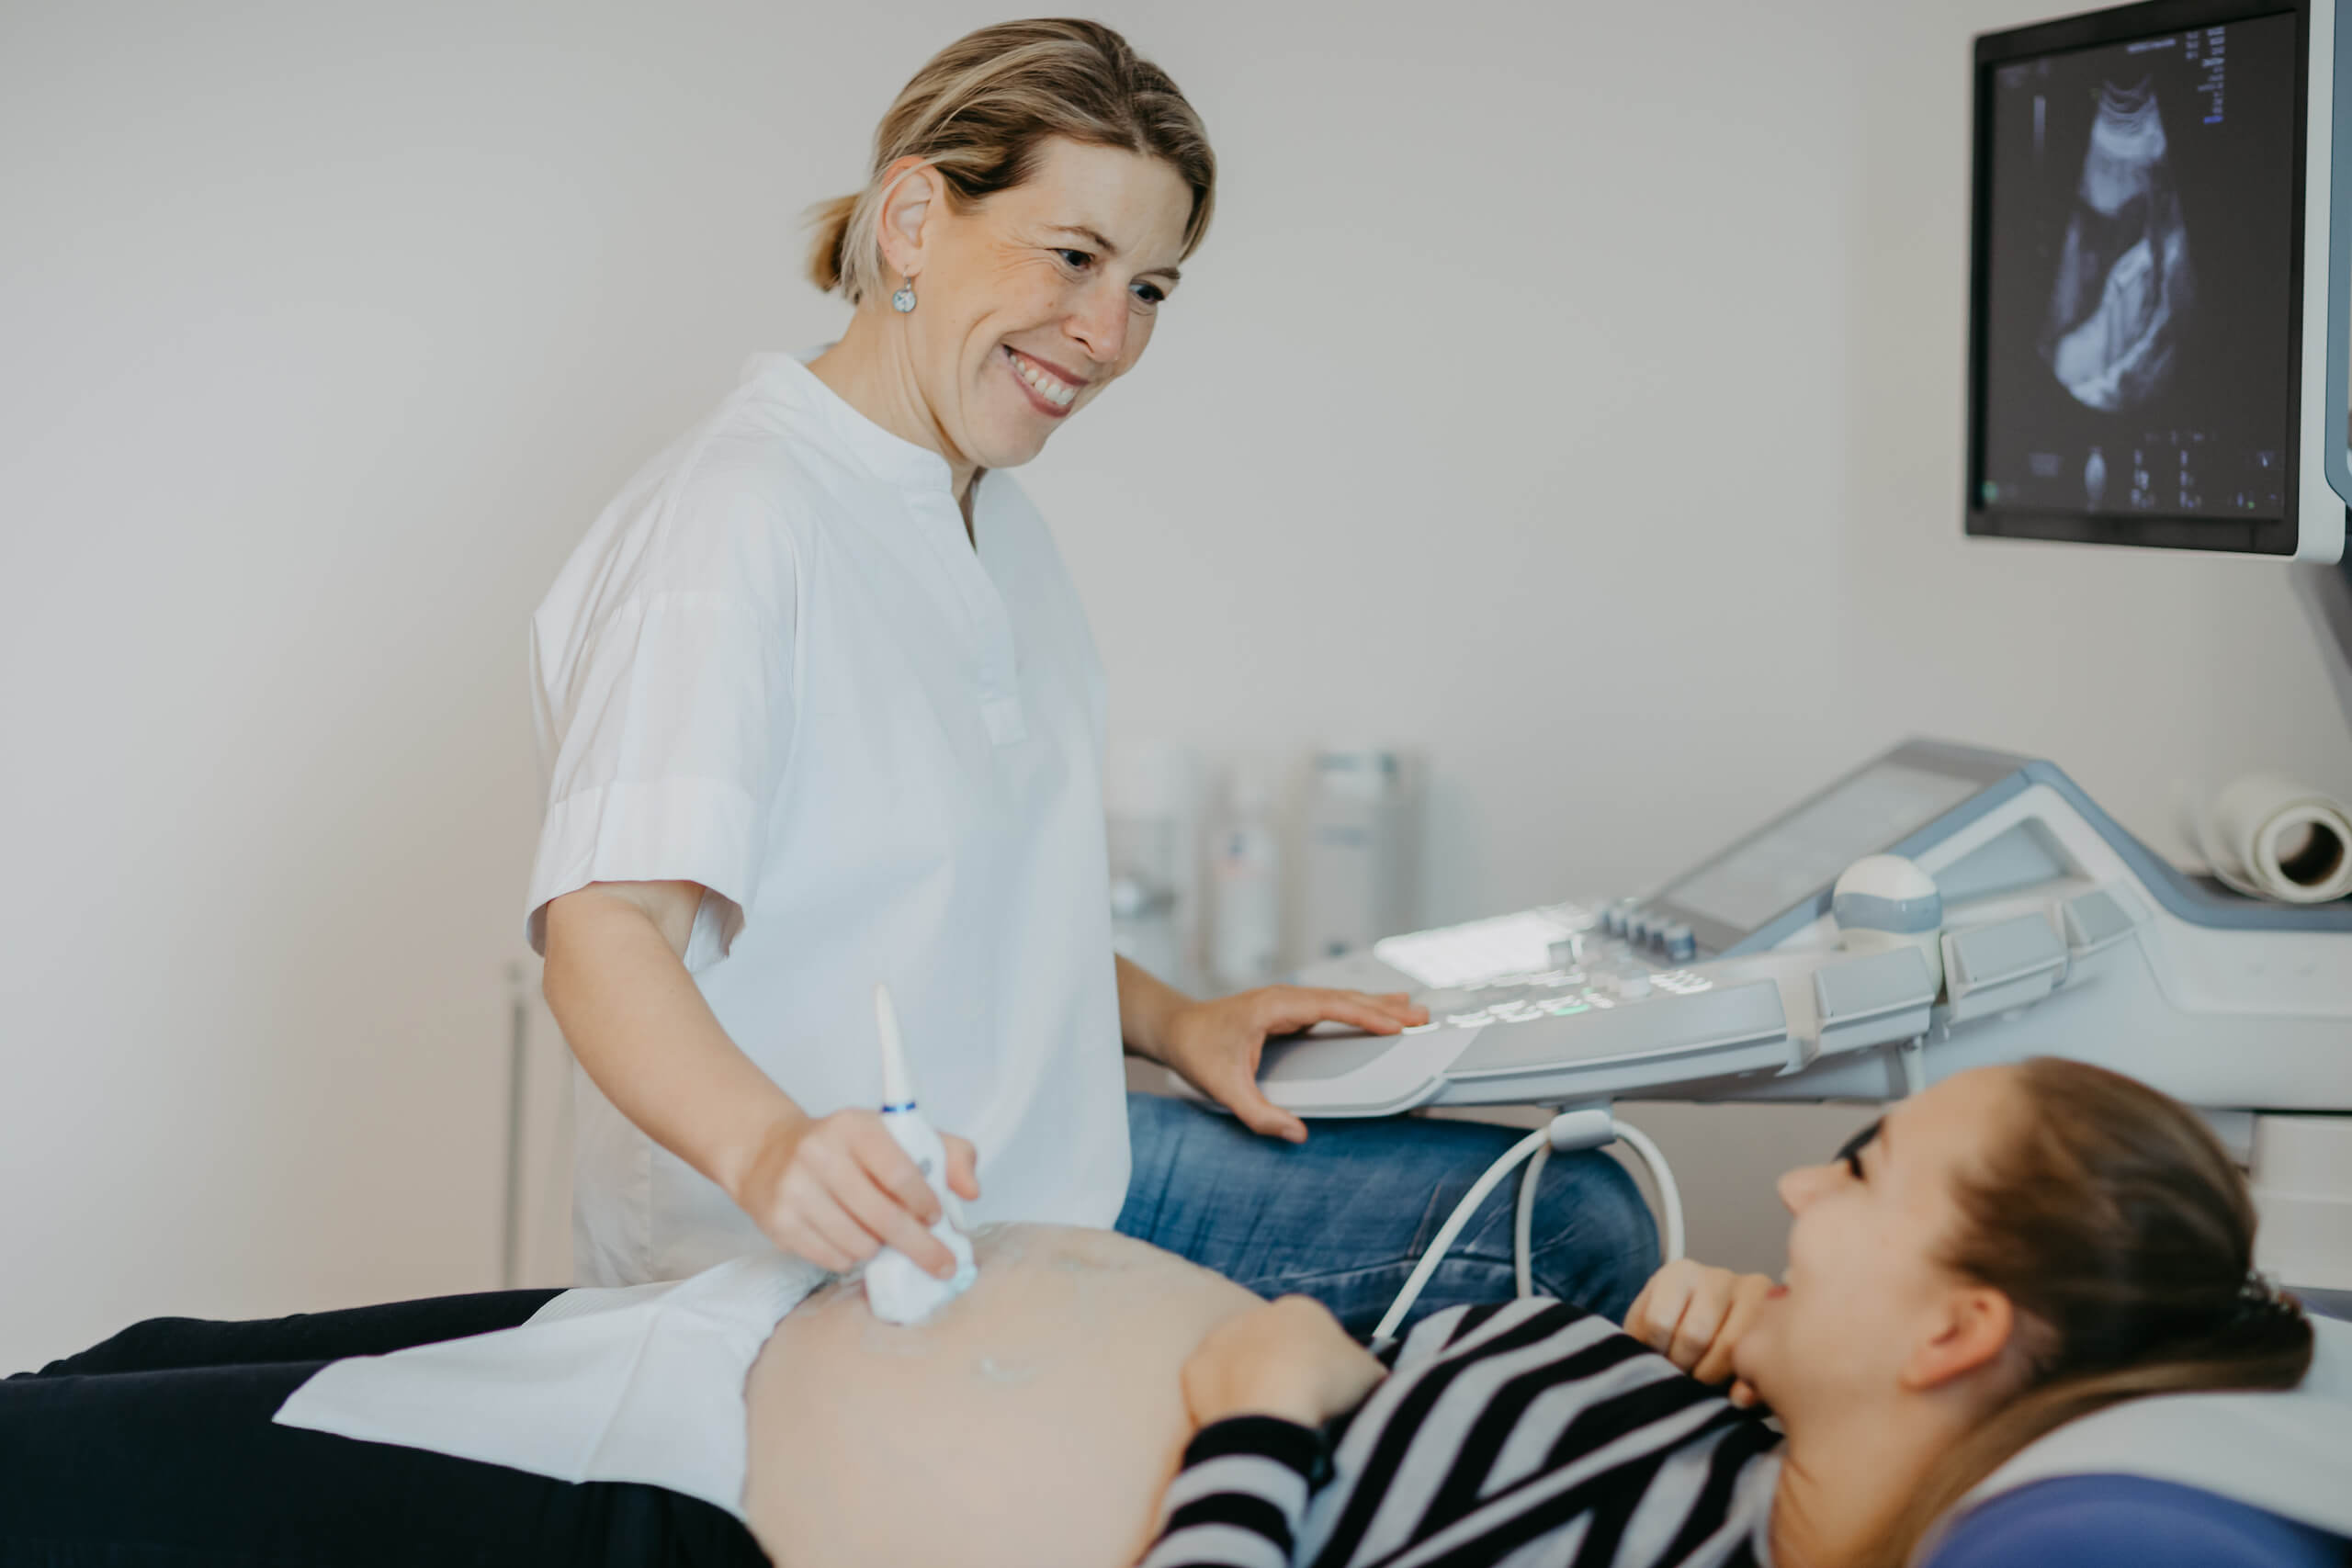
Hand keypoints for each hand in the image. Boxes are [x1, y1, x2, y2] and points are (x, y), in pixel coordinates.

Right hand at [731, 1109, 979, 1276]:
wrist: (770, 1153)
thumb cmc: (846, 1147)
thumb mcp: (895, 1135)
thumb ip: (947, 1153)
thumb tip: (971, 1191)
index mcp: (855, 1126)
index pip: (900, 1173)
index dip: (925, 1203)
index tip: (936, 1218)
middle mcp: (820, 1154)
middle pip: (883, 1217)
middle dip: (920, 1246)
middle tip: (942, 1263)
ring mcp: (795, 1190)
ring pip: (859, 1244)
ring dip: (880, 1250)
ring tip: (882, 1237)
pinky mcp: (779, 1222)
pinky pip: (832, 1259)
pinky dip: (851, 1258)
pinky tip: (852, 1240)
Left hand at [1159, 987, 1427, 1141]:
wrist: (1175, 1029)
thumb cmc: (1197, 1050)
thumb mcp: (1225, 1088)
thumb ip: (1260, 1114)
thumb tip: (1296, 1134)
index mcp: (1274, 1007)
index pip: (1329, 1006)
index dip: (1365, 1015)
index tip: (1395, 1024)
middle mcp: (1284, 998)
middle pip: (1343, 998)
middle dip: (1384, 1007)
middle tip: (1421, 1016)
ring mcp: (1287, 1002)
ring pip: (1340, 1000)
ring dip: (1376, 1005)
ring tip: (1411, 1010)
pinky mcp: (1288, 1011)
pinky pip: (1331, 1007)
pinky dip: (1358, 1009)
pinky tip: (1375, 1013)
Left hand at [1182, 1297, 1388, 1427]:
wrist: (1272, 1410)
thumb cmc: (1327, 1388)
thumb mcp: (1371, 1376)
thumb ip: (1367, 1370)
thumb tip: (1371, 1380)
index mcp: (1301, 1310)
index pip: (1314, 1337)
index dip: (1323, 1370)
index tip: (1327, 1398)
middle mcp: (1255, 1315)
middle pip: (1273, 1347)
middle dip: (1282, 1373)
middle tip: (1296, 1410)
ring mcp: (1220, 1339)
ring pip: (1239, 1366)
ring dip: (1250, 1388)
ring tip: (1268, 1423)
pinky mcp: (1195, 1369)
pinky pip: (1211, 1389)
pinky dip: (1224, 1407)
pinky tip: (1241, 1427)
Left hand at [1623, 1258, 1773, 1406]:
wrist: (1722, 1325)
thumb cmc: (1678, 1330)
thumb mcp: (1650, 1330)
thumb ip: (1644, 1344)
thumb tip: (1653, 1369)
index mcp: (1679, 1273)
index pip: (1658, 1322)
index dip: (1656, 1353)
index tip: (1660, 1360)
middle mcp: (1718, 1276)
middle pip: (1695, 1335)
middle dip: (1685, 1367)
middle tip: (1685, 1375)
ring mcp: (1754, 1295)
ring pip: (1730, 1348)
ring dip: (1713, 1378)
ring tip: (1705, 1382)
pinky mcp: (1780, 1322)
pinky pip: (1762, 1360)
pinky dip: (1748, 1387)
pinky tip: (1738, 1395)